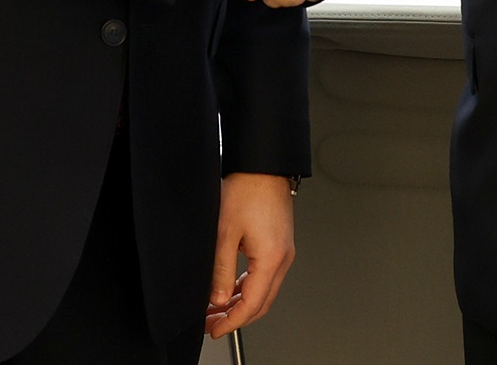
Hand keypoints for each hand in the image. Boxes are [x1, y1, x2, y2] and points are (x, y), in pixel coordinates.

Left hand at [205, 173, 295, 338]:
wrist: (263, 167)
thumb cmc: (247, 190)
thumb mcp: (225, 232)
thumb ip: (222, 269)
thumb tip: (219, 298)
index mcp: (271, 258)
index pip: (253, 304)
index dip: (233, 322)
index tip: (216, 329)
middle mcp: (282, 258)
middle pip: (262, 303)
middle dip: (236, 318)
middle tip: (213, 324)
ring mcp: (283, 252)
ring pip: (264, 291)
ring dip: (241, 304)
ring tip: (217, 309)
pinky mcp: (279, 245)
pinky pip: (265, 276)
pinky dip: (248, 288)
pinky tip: (231, 290)